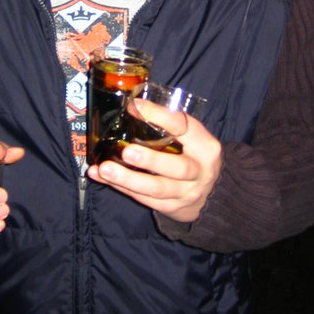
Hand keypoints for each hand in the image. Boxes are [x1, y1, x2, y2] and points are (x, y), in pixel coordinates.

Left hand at [87, 98, 220, 222]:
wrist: (211, 193)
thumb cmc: (193, 154)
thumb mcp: (191, 136)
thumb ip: (168, 122)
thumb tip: (133, 105)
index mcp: (205, 146)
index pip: (184, 128)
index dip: (159, 116)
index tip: (134, 107)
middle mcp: (200, 172)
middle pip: (177, 168)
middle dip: (150, 161)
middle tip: (127, 152)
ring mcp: (186, 193)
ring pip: (157, 189)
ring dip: (128, 179)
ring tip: (105, 169)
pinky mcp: (172, 208)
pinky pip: (145, 199)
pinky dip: (122, 188)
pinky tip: (102, 177)